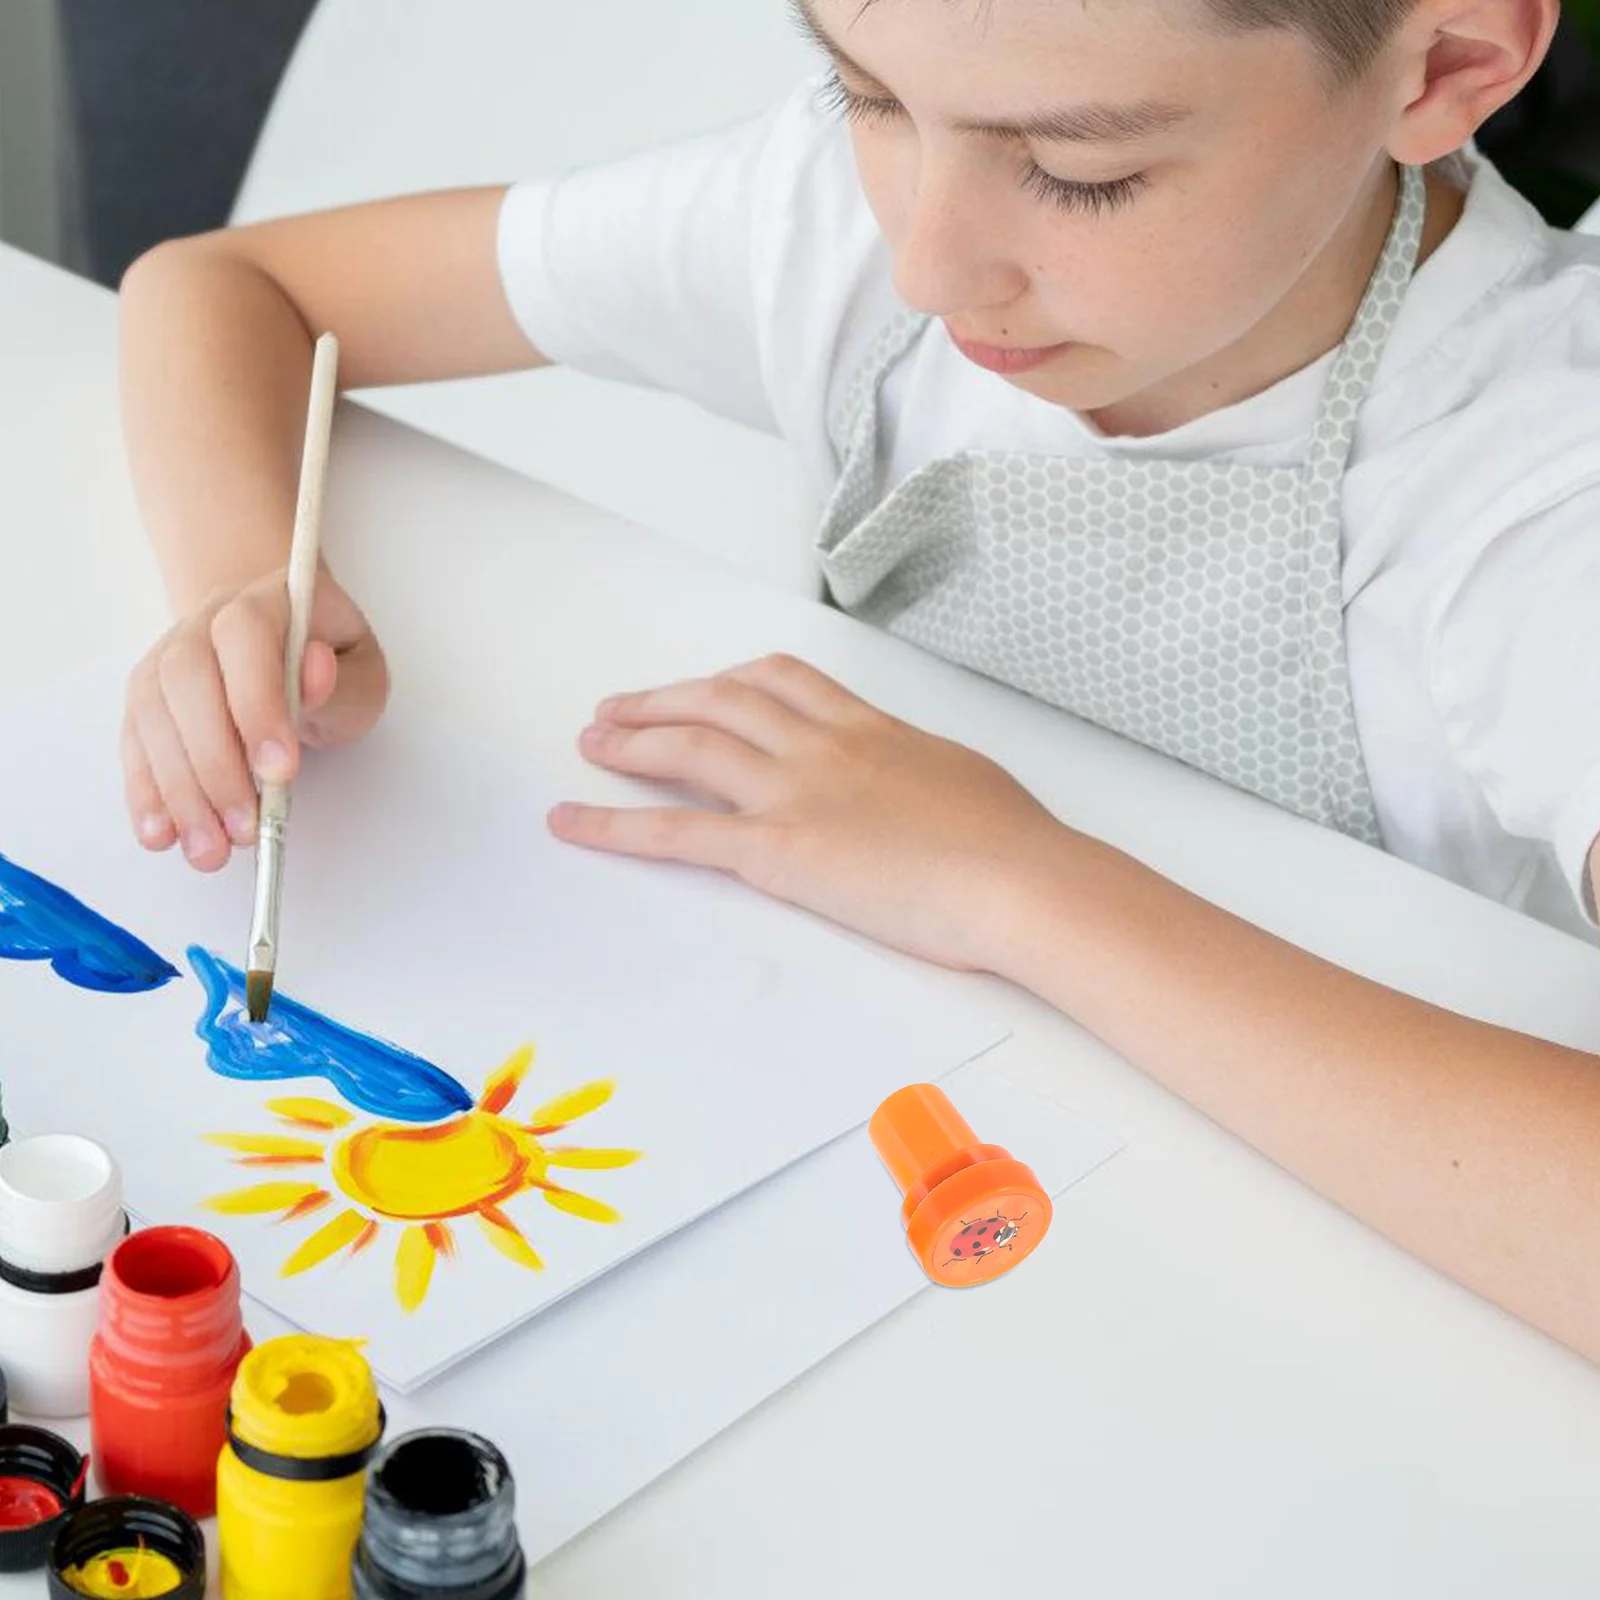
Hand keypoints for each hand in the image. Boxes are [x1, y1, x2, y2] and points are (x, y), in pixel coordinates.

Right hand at [121, 567, 388, 870]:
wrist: (280, 639)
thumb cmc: (330, 661)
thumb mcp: (360, 669)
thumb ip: (341, 680)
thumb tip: (315, 674)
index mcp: (265, 602)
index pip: (247, 640)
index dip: (258, 705)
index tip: (281, 770)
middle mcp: (203, 623)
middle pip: (188, 683)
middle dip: (216, 765)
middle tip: (245, 828)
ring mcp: (166, 659)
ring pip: (155, 718)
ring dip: (179, 792)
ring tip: (209, 849)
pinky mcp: (147, 701)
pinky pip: (136, 745)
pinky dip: (147, 793)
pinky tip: (163, 834)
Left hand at [548, 653, 1066, 971]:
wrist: (1019, 877)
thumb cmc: (1011, 841)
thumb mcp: (961, 778)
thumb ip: (916, 769)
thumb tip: (910, 777)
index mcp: (869, 727)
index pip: (782, 681)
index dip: (729, 681)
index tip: (704, 688)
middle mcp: (822, 745)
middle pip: (721, 701)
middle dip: (663, 701)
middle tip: (619, 709)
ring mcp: (796, 792)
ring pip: (691, 748)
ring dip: (632, 741)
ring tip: (591, 742)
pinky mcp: (779, 850)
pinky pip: (678, 834)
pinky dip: (614, 826)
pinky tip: (572, 822)